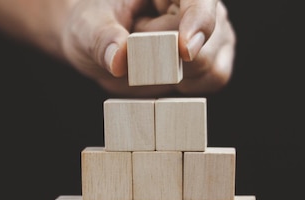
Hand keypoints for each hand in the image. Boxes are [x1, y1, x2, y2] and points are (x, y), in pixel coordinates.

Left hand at [61, 0, 235, 96]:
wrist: (98, 43)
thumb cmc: (95, 25)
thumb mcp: (87, 27)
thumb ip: (102, 40)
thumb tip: (119, 60)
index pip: (199, 0)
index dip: (198, 21)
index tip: (184, 50)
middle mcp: (200, 3)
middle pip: (205, 39)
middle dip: (166, 56)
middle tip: (133, 46)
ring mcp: (214, 30)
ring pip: (211, 64)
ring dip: (174, 73)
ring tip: (146, 57)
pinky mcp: (217, 56)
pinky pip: (215, 78)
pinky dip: (187, 85)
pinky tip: (164, 77)